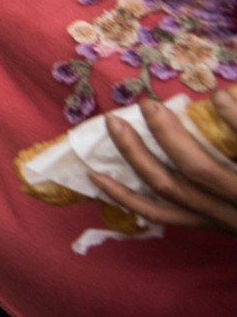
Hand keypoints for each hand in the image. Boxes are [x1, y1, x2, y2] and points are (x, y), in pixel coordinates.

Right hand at [92, 91, 236, 235]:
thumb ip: (222, 195)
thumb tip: (184, 151)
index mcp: (220, 221)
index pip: (162, 213)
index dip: (125, 196)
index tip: (94, 174)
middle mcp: (226, 214)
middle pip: (166, 186)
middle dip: (133, 152)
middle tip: (113, 120)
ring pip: (196, 169)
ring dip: (166, 133)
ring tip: (150, 105)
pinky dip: (230, 118)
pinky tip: (217, 95)